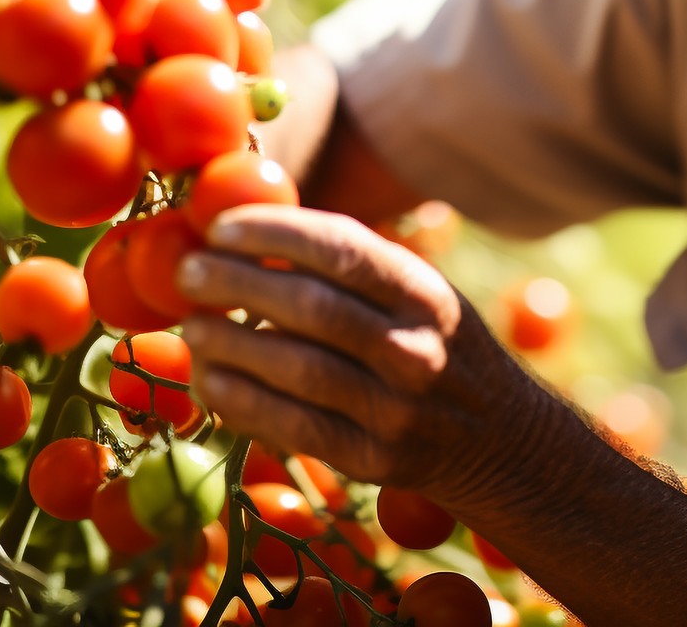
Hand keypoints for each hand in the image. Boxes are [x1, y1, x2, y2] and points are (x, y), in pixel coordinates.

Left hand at [175, 204, 539, 505]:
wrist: (498, 440)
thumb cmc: (434, 344)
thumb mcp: (419, 293)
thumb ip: (353, 268)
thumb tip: (247, 234)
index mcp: (425, 294)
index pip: (344, 250)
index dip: (275, 234)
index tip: (220, 227)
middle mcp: (415, 350)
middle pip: (311, 309)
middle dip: (237, 284)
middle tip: (188, 272)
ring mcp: (395, 411)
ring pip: (296, 370)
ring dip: (230, 345)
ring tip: (191, 326)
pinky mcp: (371, 460)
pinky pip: (293, 427)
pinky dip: (242, 401)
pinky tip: (209, 380)